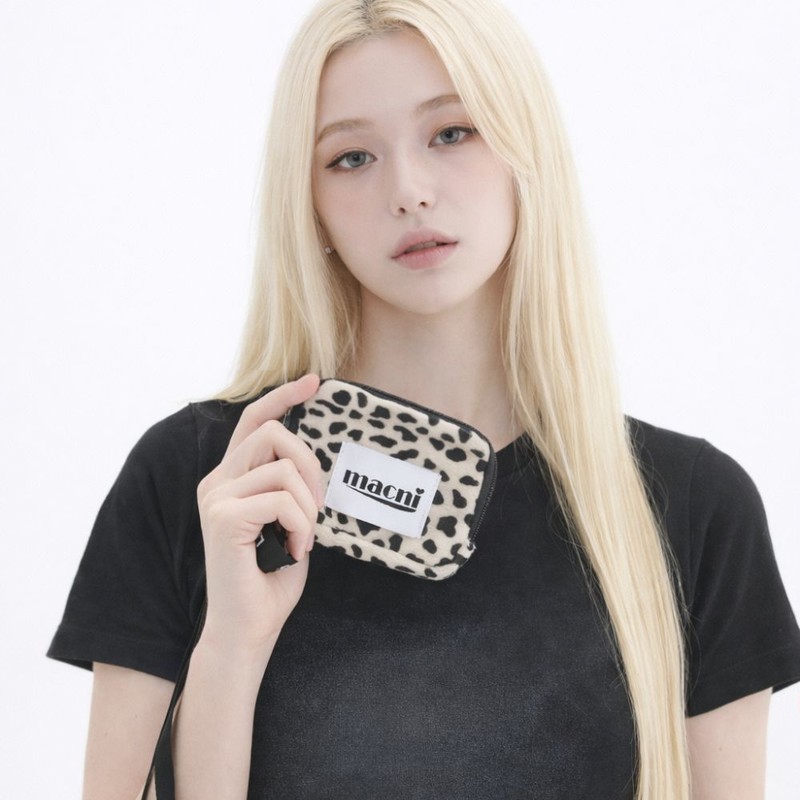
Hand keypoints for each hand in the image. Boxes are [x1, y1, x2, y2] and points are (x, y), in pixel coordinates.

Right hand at [196, 374, 322, 655]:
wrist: (248, 629)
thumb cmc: (271, 578)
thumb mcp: (289, 521)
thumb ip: (292, 486)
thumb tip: (313, 456)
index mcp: (231, 479)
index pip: (253, 421)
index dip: (282, 396)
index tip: (313, 382)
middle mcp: (217, 481)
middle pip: (275, 433)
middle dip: (311, 464)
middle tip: (318, 506)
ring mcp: (216, 497)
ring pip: (283, 467)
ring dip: (308, 504)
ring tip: (302, 535)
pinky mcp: (223, 517)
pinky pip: (282, 499)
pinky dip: (301, 524)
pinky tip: (295, 548)